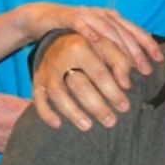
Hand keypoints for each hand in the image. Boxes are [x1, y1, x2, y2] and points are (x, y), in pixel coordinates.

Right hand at [20, 3, 160, 71]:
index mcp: (112, 19)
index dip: (148, 45)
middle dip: (135, 52)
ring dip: (116, 47)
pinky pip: (78, 22)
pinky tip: (94, 40)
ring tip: (125, 64)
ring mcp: (85, 14)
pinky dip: (87, 29)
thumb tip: (131, 71)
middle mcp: (102, 15)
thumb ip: (114, 52)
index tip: (158, 60)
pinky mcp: (66, 15)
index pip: (135, 31)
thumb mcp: (97, 42)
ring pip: (105, 28)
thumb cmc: (73, 34)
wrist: (43, 18)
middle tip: (144, 70)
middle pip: (123, 32)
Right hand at [31, 33, 150, 130]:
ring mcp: (48, 71)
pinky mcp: (38, 81)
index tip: (125, 107)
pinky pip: (38, 98)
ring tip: (88, 126)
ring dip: (72, 112)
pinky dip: (45, 112)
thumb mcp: (108, 45)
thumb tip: (126, 84)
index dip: (113, 91)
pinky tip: (57, 124)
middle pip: (79, 86)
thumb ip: (121, 61)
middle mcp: (61, 59)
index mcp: (80, 47)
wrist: (61, 38)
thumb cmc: (91, 45)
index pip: (99, 73)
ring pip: (58, 94)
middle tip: (111, 121)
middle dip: (96, 106)